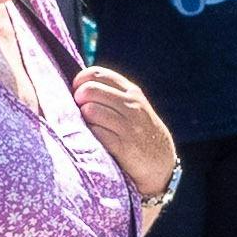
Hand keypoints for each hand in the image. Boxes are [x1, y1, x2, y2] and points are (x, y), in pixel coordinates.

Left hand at [72, 65, 180, 202]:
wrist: (161, 162)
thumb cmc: (139, 132)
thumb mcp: (133, 106)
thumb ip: (111, 94)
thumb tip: (77, 86)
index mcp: (131, 91)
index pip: (97, 74)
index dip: (80, 81)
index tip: (76, 93)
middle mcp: (131, 105)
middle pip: (90, 90)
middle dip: (77, 100)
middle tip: (79, 113)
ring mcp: (129, 126)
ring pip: (90, 110)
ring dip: (82, 119)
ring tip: (87, 127)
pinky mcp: (124, 146)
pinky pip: (96, 133)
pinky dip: (89, 136)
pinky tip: (94, 140)